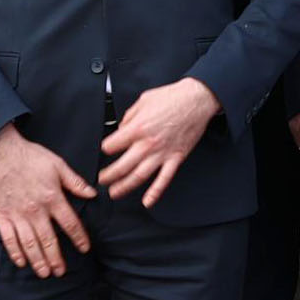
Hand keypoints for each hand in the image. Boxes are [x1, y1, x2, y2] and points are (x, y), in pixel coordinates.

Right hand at [0, 125, 94, 279]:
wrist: (0, 152)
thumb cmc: (30, 156)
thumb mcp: (58, 165)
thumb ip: (75, 182)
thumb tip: (92, 193)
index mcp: (52, 197)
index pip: (70, 223)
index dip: (79, 238)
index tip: (84, 249)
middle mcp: (35, 210)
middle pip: (49, 240)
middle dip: (56, 258)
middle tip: (61, 272)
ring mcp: (17, 214)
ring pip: (29, 243)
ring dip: (38, 260)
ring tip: (44, 273)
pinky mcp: (1, 216)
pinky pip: (8, 238)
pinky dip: (15, 252)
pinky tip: (21, 262)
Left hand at [96, 77, 222, 209]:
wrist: (197, 99)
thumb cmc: (173, 97)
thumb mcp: (143, 100)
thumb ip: (129, 116)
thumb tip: (122, 128)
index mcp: (138, 128)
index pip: (111, 146)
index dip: (106, 148)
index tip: (106, 150)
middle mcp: (148, 143)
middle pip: (121, 166)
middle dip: (108, 176)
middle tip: (102, 179)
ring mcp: (162, 153)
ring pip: (138, 176)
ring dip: (124, 187)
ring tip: (114, 192)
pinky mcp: (176, 158)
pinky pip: (164, 179)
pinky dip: (155, 192)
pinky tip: (147, 201)